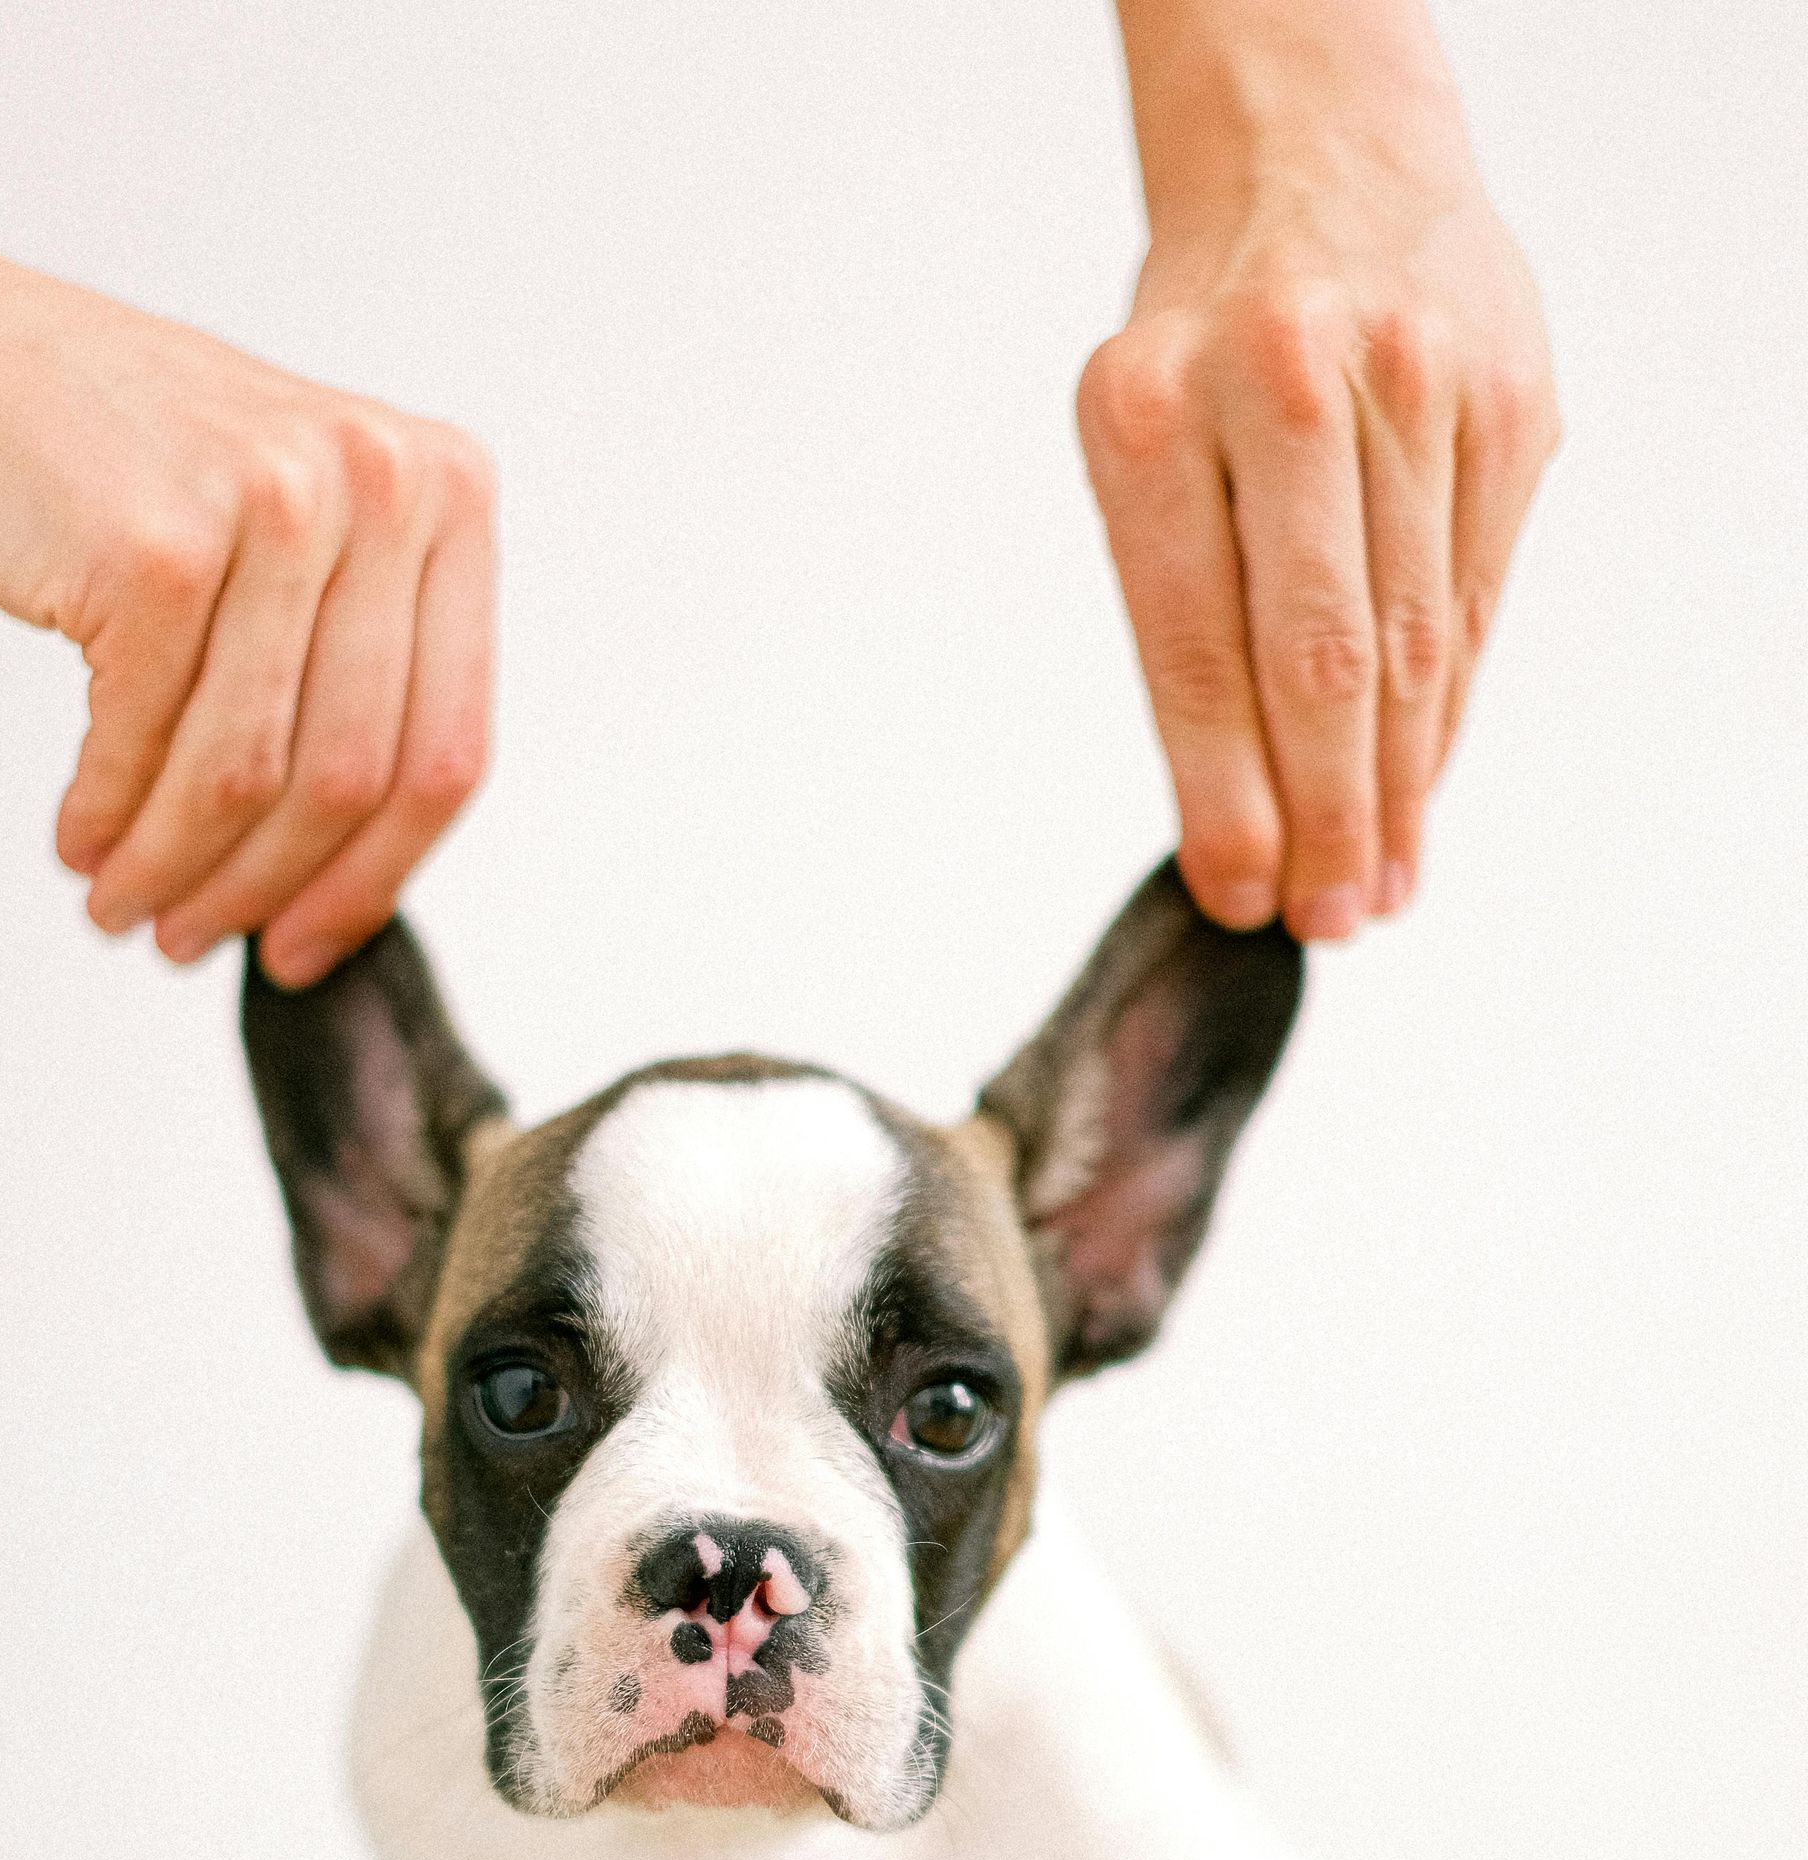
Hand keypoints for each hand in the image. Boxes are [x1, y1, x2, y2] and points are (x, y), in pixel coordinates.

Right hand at [0, 221, 494, 983]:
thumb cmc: (118, 457)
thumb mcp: (295, 534)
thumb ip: (355, 664)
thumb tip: (356, 868)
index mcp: (444, 491)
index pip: (446, 746)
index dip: (375, 876)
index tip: (311, 941)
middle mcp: (379, 484)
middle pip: (351, 778)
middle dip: (262, 891)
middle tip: (193, 938)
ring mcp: (274, 506)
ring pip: (248, 776)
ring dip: (174, 869)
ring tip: (125, 903)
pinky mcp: (163, 546)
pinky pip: (149, 743)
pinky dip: (111, 816)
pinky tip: (83, 837)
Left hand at [1079, 4, 1558, 939]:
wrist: (1317, 159)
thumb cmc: (1204, 338)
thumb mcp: (1138, 441)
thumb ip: (1184, 610)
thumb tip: (1235, 816)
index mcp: (1149, 408)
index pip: (1196, 650)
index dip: (1223, 796)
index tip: (1240, 896)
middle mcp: (1281, 385)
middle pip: (1318, 658)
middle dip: (1325, 814)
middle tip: (1327, 919)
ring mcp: (1410, 384)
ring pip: (1410, 639)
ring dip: (1399, 785)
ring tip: (1379, 884)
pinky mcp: (1503, 400)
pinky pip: (1471, 595)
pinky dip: (1446, 706)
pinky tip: (1423, 786)